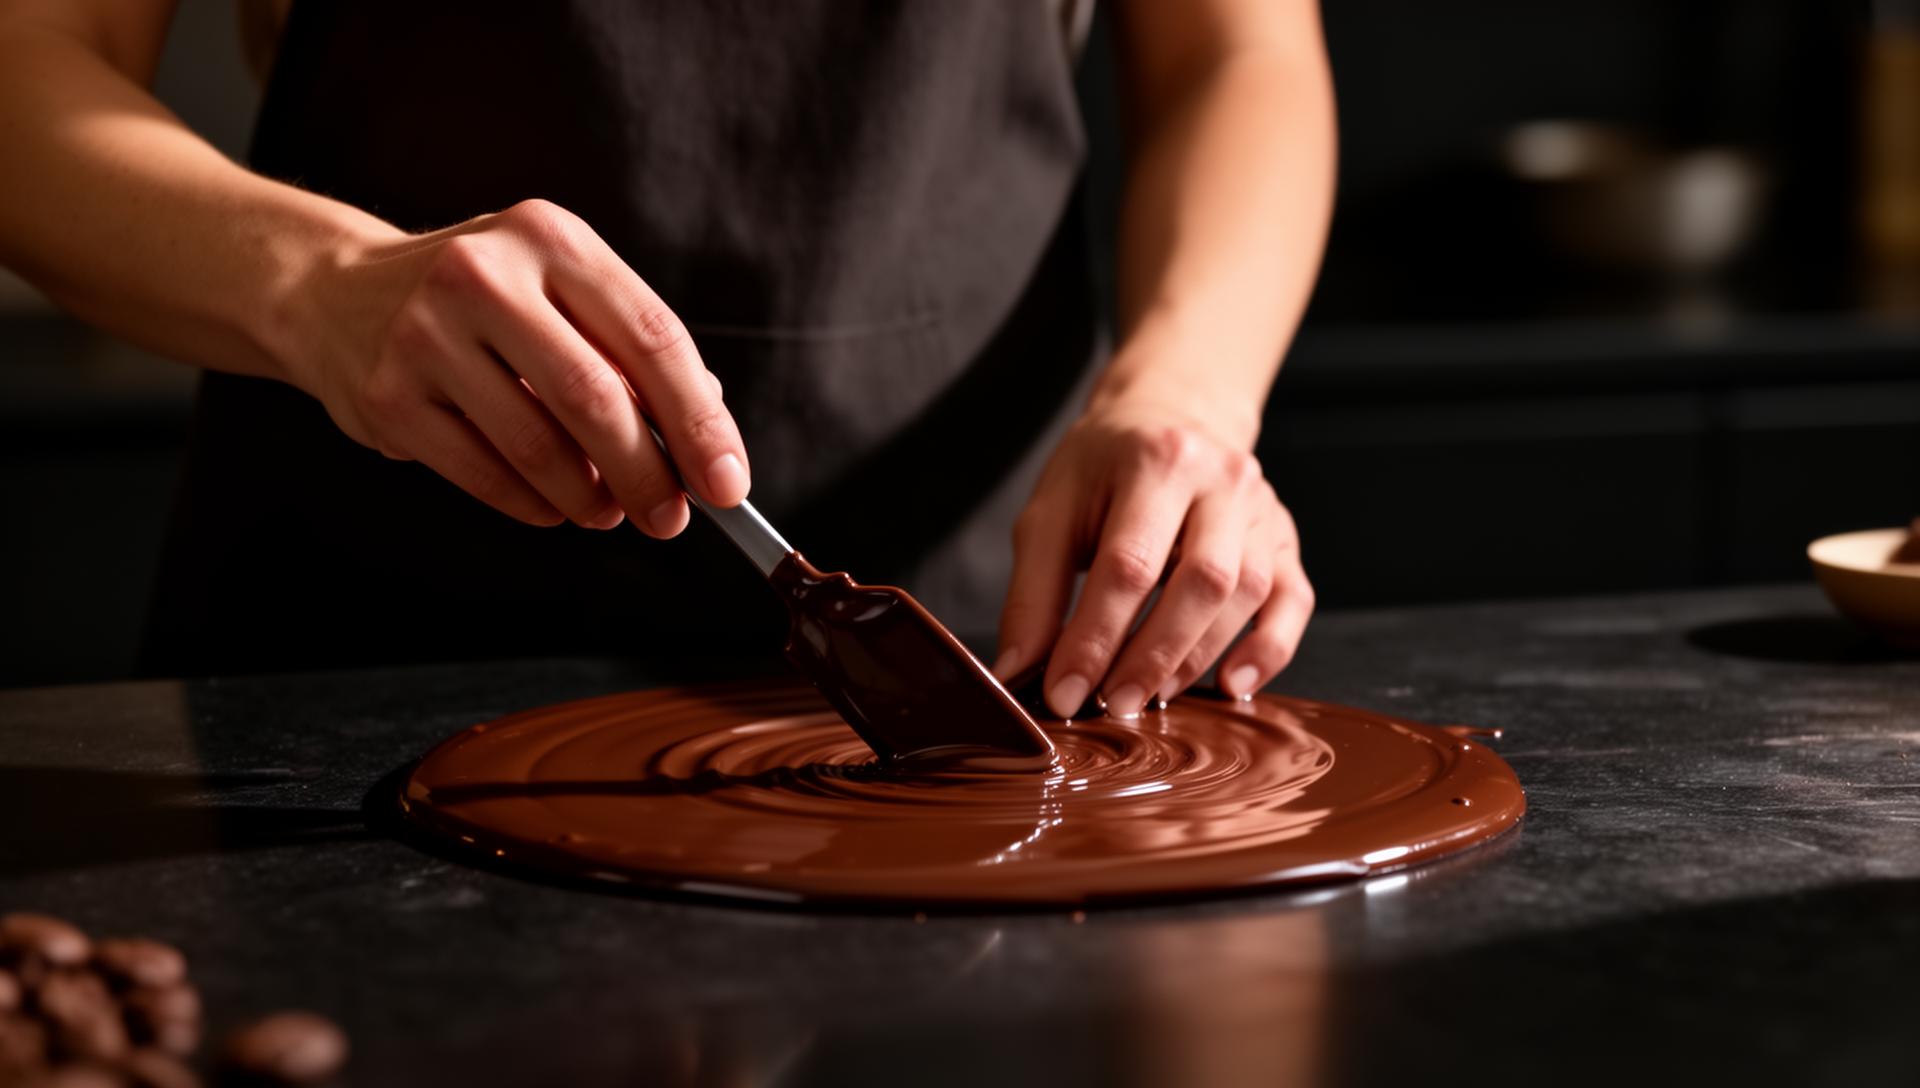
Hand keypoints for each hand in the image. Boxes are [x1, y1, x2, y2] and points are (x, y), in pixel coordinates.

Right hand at [293, 199, 747, 533]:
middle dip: (648, 475)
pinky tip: (554, 507)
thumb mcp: (561, 291)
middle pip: (596, 399)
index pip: (651, 338)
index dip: (698, 422)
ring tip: (608, 511)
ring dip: (590, 498)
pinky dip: (534, 505)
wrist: (336, 293)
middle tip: (670, 518)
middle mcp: (485, 275)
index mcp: (550, 238)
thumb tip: (706, 438)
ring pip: (539, 447)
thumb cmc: (486, 304)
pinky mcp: (387, 396)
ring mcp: (426, 333)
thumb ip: (632, 353)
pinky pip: (485, 474)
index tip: (729, 484)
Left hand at [996, 399, 1312, 717]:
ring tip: (1150, 695)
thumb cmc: (1103, 469)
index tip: (1064, 693)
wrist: (1168, 414)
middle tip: (1113, 705)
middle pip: (1202, 582)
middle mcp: (1222, 479)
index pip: (1128, 564)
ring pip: (1247, 594)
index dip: (1094, 638)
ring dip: (1197, 656)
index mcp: (1157, 460)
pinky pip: (1293, 601)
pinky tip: (1230, 685)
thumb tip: (1016, 671)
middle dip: (1153, 655)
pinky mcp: (1283, 537)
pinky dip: (1268, 651)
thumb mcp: (1051, 509)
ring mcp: (1261, 508)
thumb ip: (1033, 590)